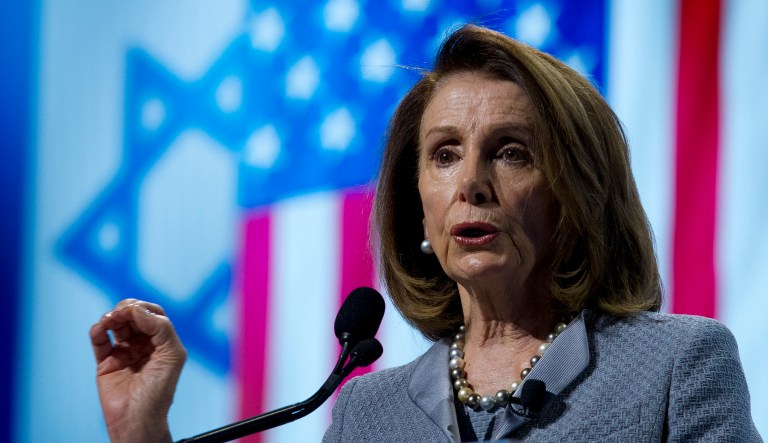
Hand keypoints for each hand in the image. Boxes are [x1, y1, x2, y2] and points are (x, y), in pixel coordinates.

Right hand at [90, 299, 186, 442]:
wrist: (137, 419)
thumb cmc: (159, 391)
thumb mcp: (171, 355)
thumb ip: (161, 329)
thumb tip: (138, 310)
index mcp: (162, 343)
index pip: (154, 315)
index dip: (144, 309)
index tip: (135, 312)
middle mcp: (144, 345)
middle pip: (134, 316)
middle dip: (127, 310)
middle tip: (120, 313)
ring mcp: (124, 353)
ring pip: (116, 325)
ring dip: (112, 317)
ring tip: (108, 320)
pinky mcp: (106, 362)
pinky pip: (100, 341)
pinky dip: (97, 331)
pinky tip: (99, 329)